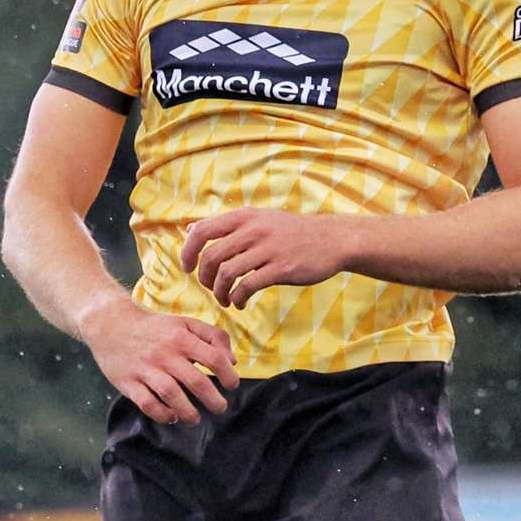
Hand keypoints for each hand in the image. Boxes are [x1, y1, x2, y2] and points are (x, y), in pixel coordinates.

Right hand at [79, 296, 238, 424]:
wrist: (111, 323)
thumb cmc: (155, 326)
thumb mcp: (185, 323)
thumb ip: (213, 336)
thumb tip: (232, 360)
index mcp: (182, 338)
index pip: (213, 358)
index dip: (227, 374)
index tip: (232, 386)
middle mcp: (166, 354)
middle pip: (196, 382)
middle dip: (213, 400)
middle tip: (221, 408)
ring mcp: (146, 369)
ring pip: (171, 395)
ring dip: (188, 411)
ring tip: (195, 419)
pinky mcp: (128, 382)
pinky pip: (147, 403)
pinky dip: (161, 414)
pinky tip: (171, 417)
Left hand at [180, 208, 348, 308]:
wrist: (332, 239)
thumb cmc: (293, 232)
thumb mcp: (260, 219)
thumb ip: (227, 225)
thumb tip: (191, 230)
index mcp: (246, 217)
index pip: (202, 231)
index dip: (188, 252)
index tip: (188, 268)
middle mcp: (254, 230)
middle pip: (211, 256)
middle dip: (204, 278)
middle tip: (210, 288)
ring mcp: (268, 248)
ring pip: (227, 273)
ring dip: (219, 292)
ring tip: (225, 300)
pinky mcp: (281, 268)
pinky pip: (247, 287)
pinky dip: (237, 299)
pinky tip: (240, 303)